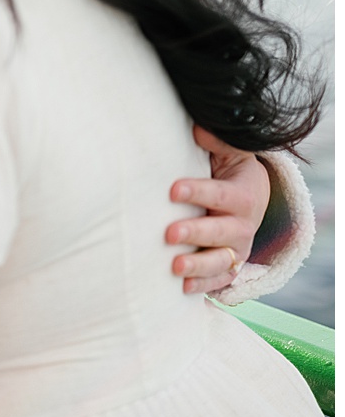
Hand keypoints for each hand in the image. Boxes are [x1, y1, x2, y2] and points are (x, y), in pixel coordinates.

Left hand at [167, 125, 267, 294]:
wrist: (248, 199)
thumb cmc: (227, 172)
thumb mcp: (229, 154)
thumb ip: (218, 142)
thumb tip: (199, 129)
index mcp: (244, 195)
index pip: (222, 195)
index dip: (199, 191)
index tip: (172, 189)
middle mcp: (244, 225)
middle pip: (222, 232)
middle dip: (196, 233)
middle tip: (169, 233)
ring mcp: (238, 249)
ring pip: (221, 261)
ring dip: (198, 265)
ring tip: (174, 267)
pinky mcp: (229, 267)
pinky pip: (219, 280)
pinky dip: (203, 286)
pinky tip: (182, 288)